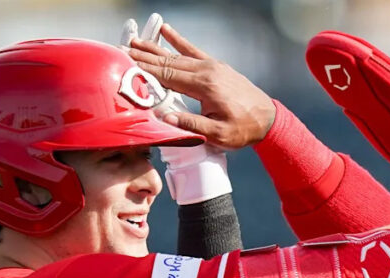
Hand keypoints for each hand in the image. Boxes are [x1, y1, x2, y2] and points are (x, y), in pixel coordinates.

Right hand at [121, 14, 231, 203]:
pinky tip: (167, 30)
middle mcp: (207, 71)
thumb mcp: (218, 134)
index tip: (125, 63)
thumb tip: (165, 117)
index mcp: (205, 87)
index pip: (168, 76)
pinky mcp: (216, 67)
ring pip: (178, 55)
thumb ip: (192, 125)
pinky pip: (193, 50)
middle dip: (144, 55)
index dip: (145, 70)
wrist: (268, 120)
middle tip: (121, 48)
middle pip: (168, 62)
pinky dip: (178, 40)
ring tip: (134, 40)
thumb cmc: (244, 129)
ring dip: (155, 48)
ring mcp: (212, 66)